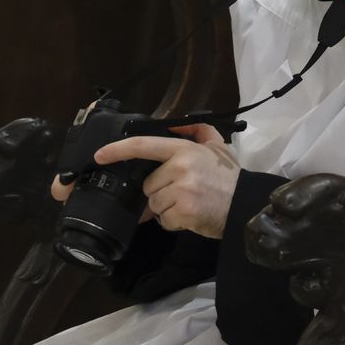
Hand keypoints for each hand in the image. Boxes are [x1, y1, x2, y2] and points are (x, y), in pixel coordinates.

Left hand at [93, 122, 240, 238]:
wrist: (245, 205)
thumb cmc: (229, 176)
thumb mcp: (217, 145)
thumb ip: (197, 130)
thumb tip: (176, 122)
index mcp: (183, 150)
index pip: (144, 146)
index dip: (117, 150)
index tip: (99, 156)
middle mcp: (179, 167)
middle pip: (148, 185)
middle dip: (160, 192)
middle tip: (183, 193)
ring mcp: (180, 190)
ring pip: (154, 204)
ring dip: (166, 209)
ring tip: (188, 204)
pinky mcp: (183, 212)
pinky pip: (163, 220)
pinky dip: (173, 222)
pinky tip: (190, 217)